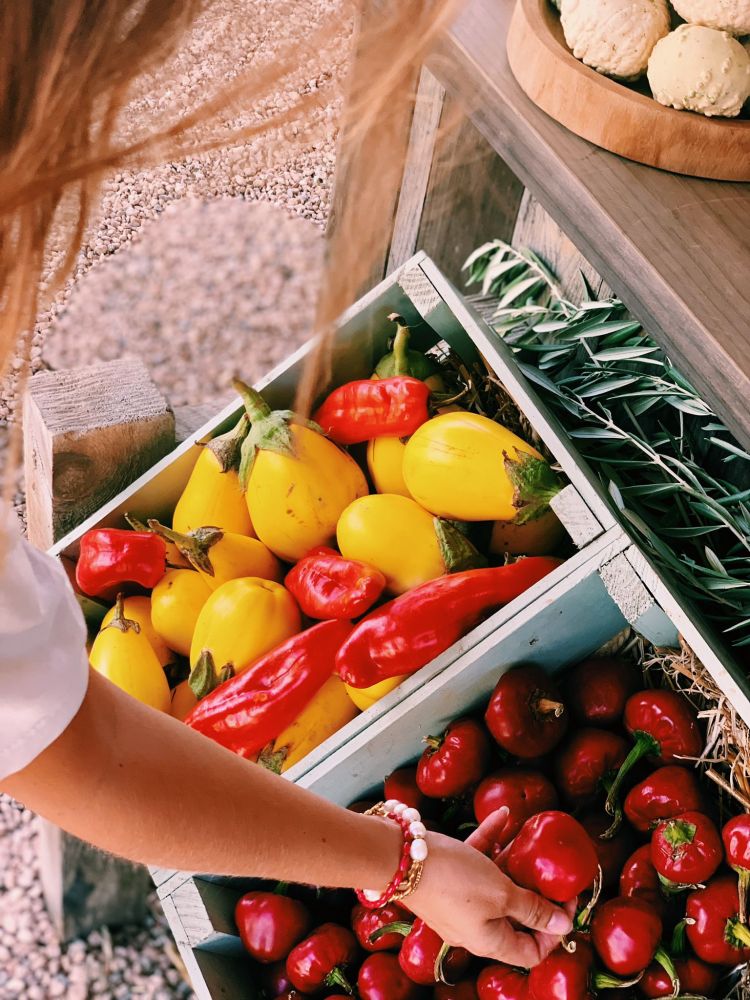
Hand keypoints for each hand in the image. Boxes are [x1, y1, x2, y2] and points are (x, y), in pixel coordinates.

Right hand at [407, 807, 573, 966]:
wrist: (399, 856)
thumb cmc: (453, 879)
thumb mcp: (501, 893)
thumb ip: (532, 908)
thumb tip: (563, 926)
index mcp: (490, 941)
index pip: (532, 952)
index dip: (554, 931)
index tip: (566, 902)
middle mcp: (475, 927)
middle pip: (515, 916)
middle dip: (535, 891)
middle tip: (551, 870)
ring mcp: (461, 903)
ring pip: (496, 885)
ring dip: (514, 862)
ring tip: (530, 840)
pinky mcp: (448, 879)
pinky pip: (476, 863)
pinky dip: (490, 843)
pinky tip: (502, 816)